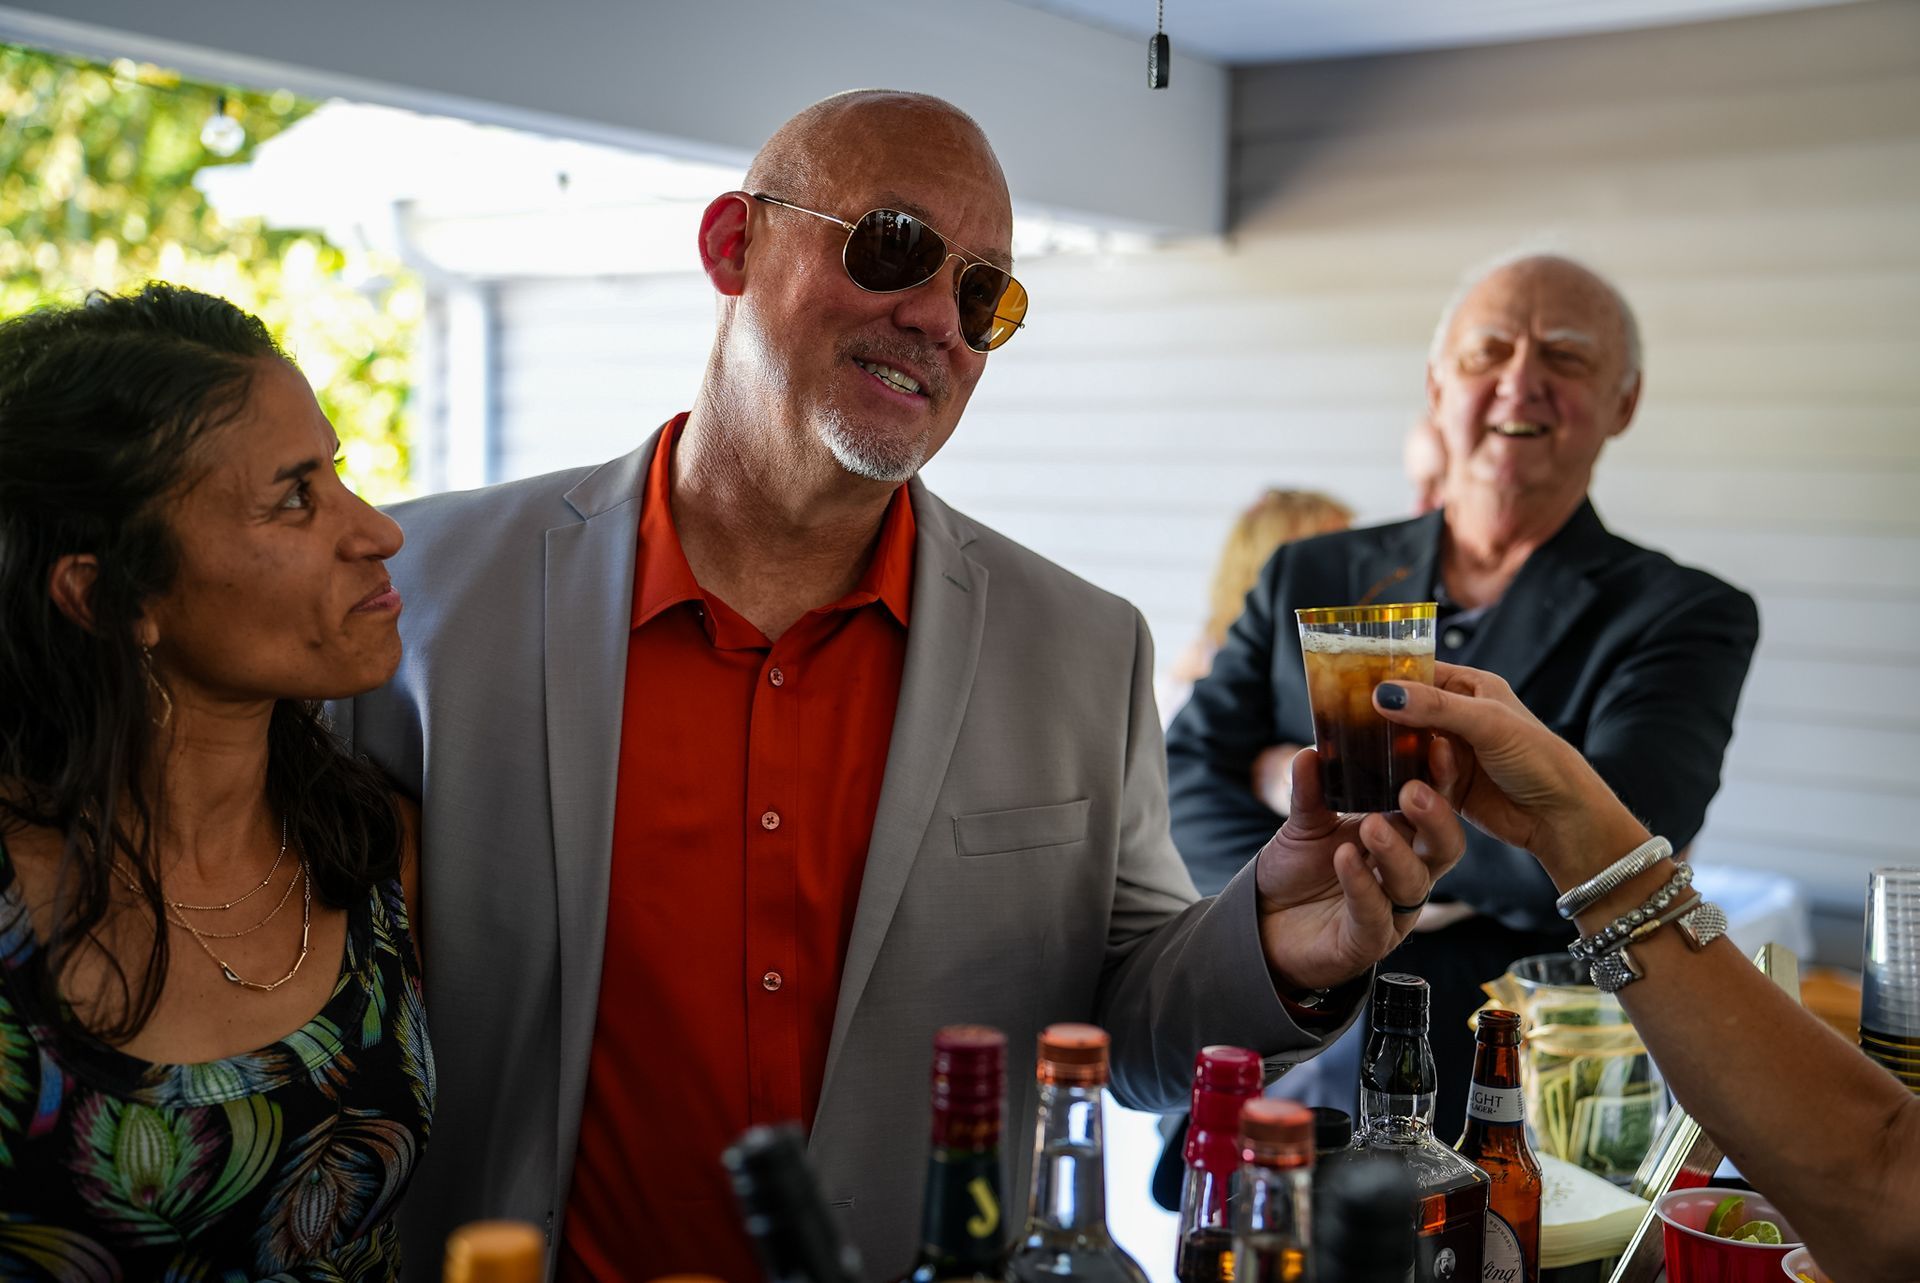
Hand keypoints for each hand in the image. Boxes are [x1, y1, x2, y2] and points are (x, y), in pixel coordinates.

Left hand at [1252, 744, 1465, 990]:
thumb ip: (1312, 791)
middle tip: (1413, 791)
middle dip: (1436, 818)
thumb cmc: (1297, 873)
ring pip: (1414, 882)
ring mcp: (1391, 911)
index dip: (1441, 779)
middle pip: (1444, 847)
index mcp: (1401, 838)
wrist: (1263, 925)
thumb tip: (1311, 751)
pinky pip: (1374, 914)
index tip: (1435, 745)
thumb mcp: (1304, 825)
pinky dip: (1360, 884)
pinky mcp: (1367, 941)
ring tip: (1370, 825)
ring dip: (1394, 851)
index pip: (1432, 807)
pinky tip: (1345, 858)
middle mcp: (1406, 873)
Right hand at [1371, 663, 1645, 876]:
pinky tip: (1395, 783)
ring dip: (1395, 754)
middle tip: (1349, 723)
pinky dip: (1405, 780)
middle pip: (1408, 711)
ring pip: (1407, 746)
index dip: (1389, 677)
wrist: (1560, 818)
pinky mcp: (1447, 786)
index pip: (1420, 672)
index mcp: (1473, 688)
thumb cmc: (1538, 759)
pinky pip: (1414, 778)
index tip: (1352, 682)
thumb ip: (1435, 707)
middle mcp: (1460, 718)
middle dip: (1384, 718)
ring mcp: (1452, 753)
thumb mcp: (1487, 723)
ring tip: (1373, 758)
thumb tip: (1384, 695)